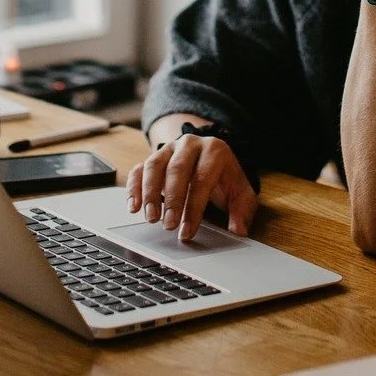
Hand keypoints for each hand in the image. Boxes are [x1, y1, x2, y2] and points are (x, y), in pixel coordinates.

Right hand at [125, 133, 257, 241]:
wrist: (211, 156)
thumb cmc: (225, 178)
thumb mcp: (241, 192)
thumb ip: (242, 210)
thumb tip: (238, 230)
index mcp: (214, 151)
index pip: (202, 179)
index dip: (194, 208)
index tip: (187, 231)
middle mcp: (190, 144)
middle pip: (177, 170)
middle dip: (172, 200)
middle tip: (167, 225)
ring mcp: (170, 148)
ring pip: (154, 166)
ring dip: (150, 193)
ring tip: (150, 218)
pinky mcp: (154, 156)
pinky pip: (139, 169)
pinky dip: (134, 187)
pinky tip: (133, 207)